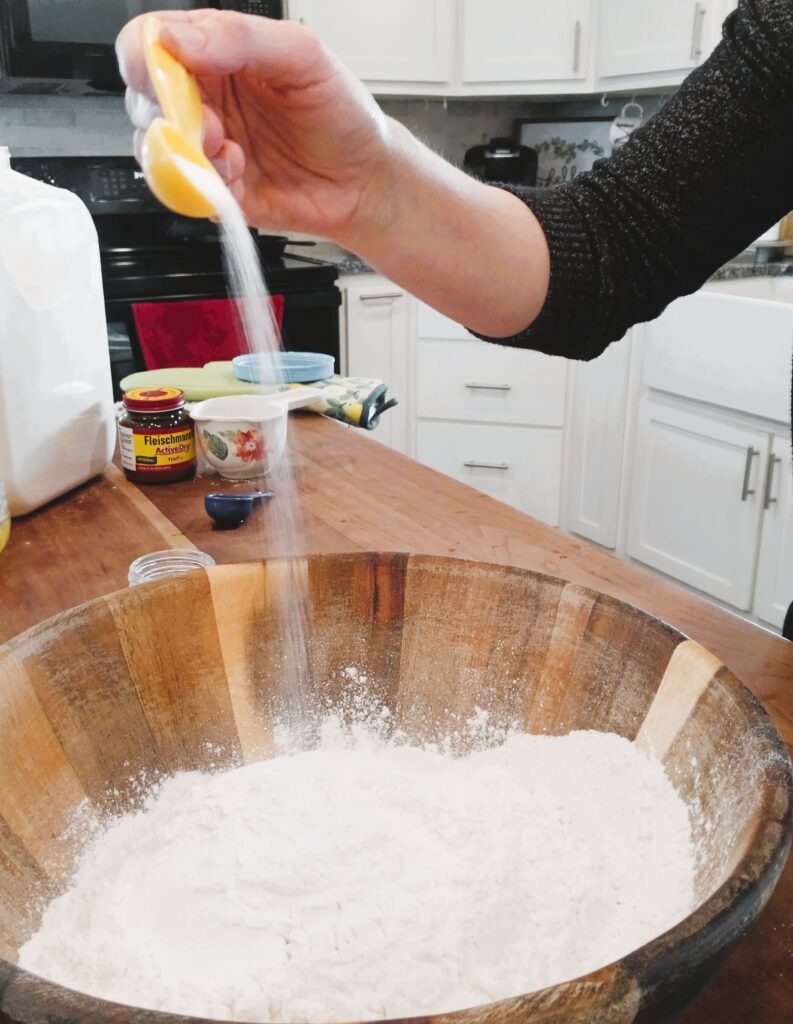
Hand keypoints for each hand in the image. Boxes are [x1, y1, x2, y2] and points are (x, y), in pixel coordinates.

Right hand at [116, 10, 395, 243]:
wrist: (366, 181)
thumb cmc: (342, 114)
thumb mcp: (302, 56)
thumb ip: (240, 39)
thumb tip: (176, 39)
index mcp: (216, 53)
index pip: (149, 42)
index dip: (144, 56)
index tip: (167, 72)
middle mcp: (204, 98)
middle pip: (143, 99)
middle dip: (167, 112)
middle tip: (208, 122)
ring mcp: (207, 147)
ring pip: (155, 149)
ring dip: (184, 152)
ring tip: (229, 152)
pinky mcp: (216, 190)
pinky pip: (185, 191)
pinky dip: (204, 185)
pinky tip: (238, 174)